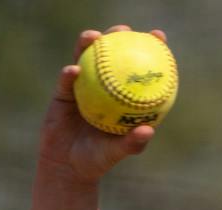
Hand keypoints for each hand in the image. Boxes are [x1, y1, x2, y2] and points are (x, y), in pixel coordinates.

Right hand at [37, 28, 163, 184]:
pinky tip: (74, 71)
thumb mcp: (115, 153)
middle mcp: (104, 86)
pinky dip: (70, 74)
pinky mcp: (63, 92)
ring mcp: (82, 86)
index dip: (149, 48)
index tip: (158, 35)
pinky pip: (66, 80)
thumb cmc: (96, 161)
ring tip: (95, 37)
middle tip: (124, 30)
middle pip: (111, 53)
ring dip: (89, 43)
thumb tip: (148, 130)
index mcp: (123, 95)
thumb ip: (132, 143)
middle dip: (118, 35)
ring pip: (85, 58)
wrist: (66, 167)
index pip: (138, 67)